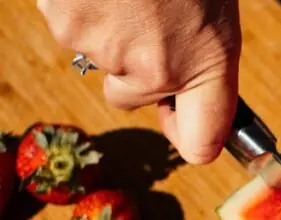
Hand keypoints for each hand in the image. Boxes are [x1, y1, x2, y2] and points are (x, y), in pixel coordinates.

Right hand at [37, 0, 241, 163]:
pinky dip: (79, 4)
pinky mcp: (66, 24)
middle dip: (135, 66)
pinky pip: (69, 24)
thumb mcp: (213, 5)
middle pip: (131, 96)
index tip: (182, 119)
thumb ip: (199, 48)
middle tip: (147, 14)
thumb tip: (183, 79)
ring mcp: (106, 49)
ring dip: (107, 25)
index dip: (189, 135)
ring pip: (98, 55)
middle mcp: (157, 68)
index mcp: (209, 62)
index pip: (202, 143)